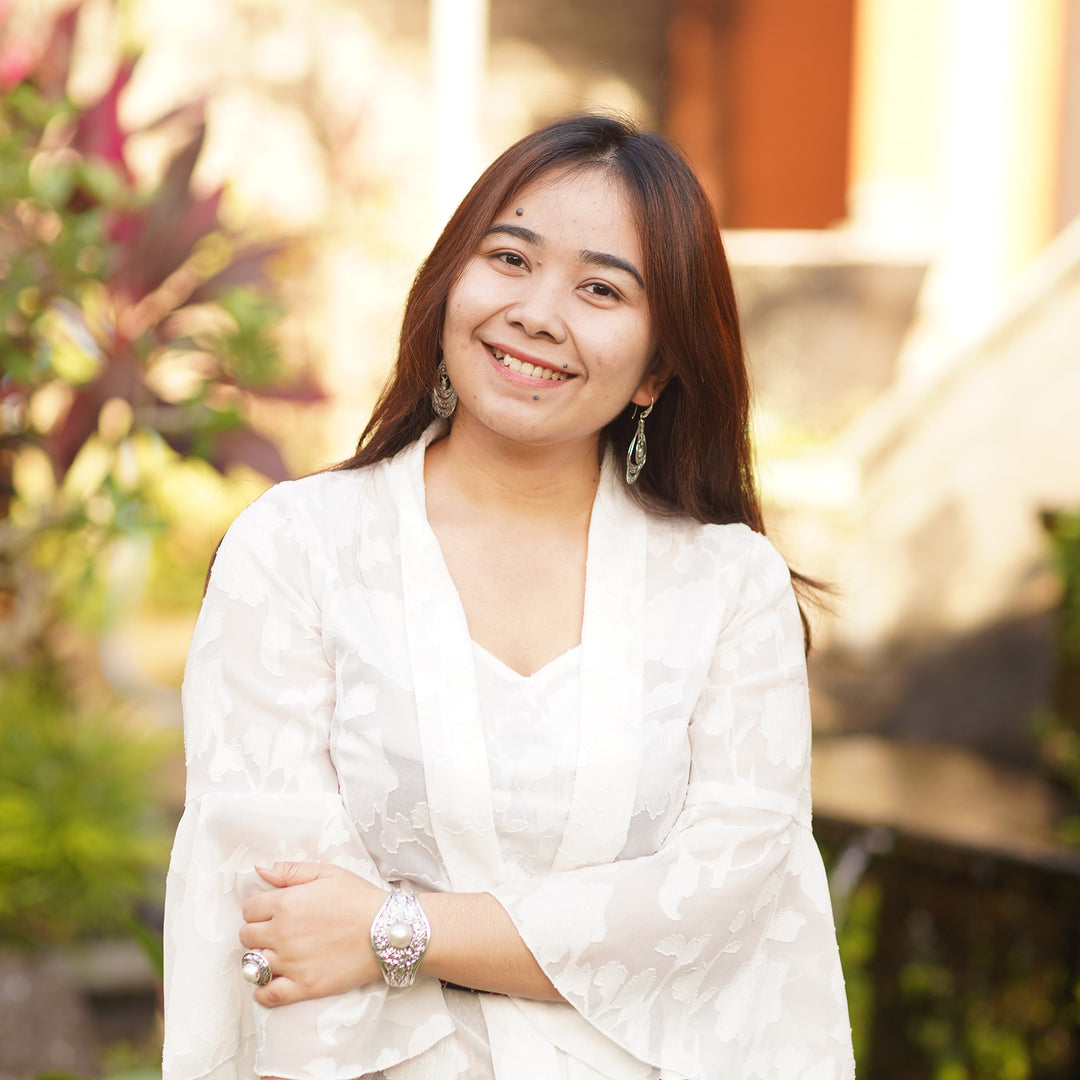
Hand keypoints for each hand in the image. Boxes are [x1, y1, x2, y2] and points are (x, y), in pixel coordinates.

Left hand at [239, 861, 388, 1006]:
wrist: (388, 931)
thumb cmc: (360, 898)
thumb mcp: (328, 873)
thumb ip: (290, 870)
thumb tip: (258, 867)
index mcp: (286, 904)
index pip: (249, 909)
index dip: (259, 908)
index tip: (272, 911)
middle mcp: (283, 935)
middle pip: (247, 936)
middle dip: (258, 931)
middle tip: (277, 931)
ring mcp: (292, 963)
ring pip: (254, 964)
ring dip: (262, 957)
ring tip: (278, 953)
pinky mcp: (304, 987)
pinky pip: (267, 995)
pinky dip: (263, 991)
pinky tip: (272, 981)